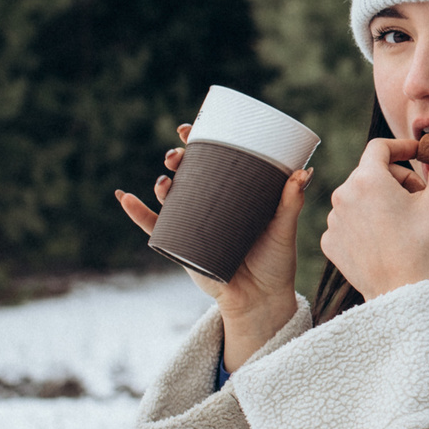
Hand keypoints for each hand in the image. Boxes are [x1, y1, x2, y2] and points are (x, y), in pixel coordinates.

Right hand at [116, 122, 312, 365]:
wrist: (261, 300)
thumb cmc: (275, 261)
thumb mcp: (284, 228)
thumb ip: (291, 201)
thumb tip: (303, 171)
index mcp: (231, 194)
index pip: (212, 161)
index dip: (198, 142)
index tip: (189, 128)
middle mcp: (209, 206)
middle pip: (186, 175)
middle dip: (176, 159)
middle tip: (176, 155)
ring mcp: (192, 226)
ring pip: (169, 197)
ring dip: (161, 183)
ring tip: (165, 180)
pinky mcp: (180, 248)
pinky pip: (153, 228)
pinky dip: (136, 213)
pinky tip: (125, 197)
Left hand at [319, 135, 428, 299]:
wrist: (401, 292)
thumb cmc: (421, 246)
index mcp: (367, 179)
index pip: (380, 147)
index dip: (401, 147)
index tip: (416, 153)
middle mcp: (343, 194)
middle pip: (371, 172)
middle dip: (396, 179)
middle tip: (418, 198)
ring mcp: (334, 219)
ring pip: (359, 196)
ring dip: (379, 201)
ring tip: (402, 223)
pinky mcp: (330, 240)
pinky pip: (349, 220)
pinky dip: (365, 223)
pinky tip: (384, 239)